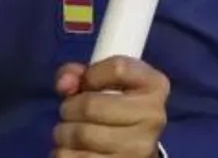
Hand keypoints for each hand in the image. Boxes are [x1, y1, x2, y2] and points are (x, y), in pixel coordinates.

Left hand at [53, 56, 168, 157]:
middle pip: (91, 105)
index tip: (87, 84)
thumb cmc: (113, 106)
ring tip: (71, 131)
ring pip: (82, 135)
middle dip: (69, 107)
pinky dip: (65, 152)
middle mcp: (153, 118)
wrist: (132, 145)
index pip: (118, 68)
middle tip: (70, 112)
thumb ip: (78, 73)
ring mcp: (141, 149)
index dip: (91, 74)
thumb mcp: (100, 80)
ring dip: (64, 132)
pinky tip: (74, 149)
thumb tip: (63, 85)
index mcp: (154, 86)